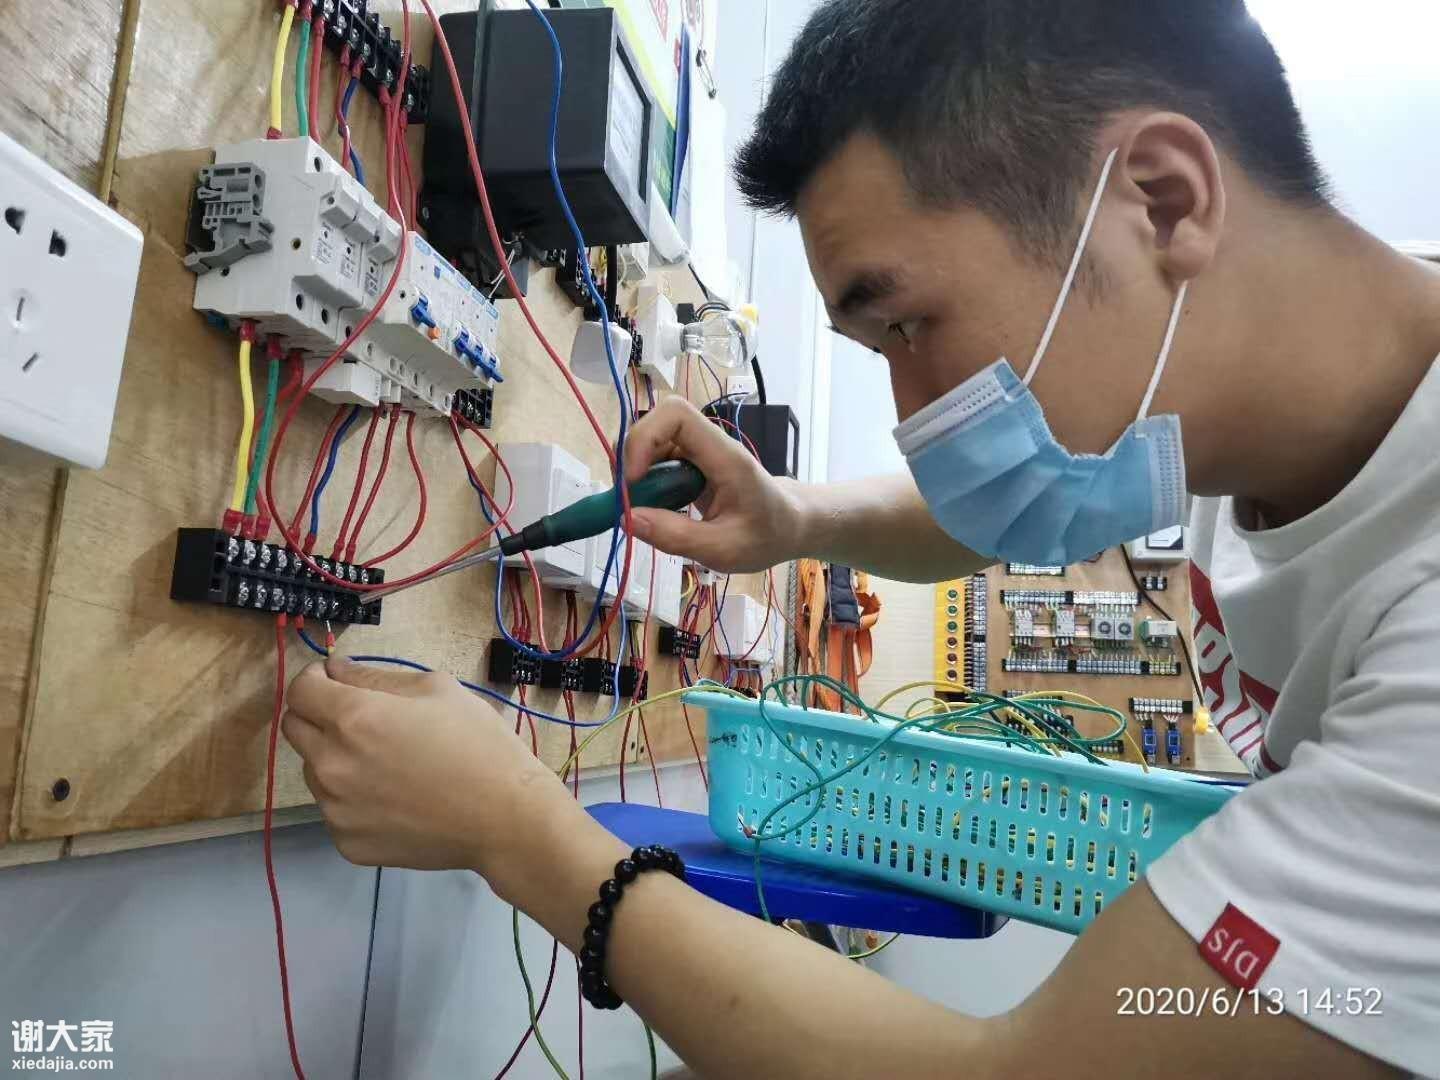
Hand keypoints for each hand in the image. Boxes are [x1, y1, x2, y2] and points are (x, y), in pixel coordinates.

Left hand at [283, 658, 584, 889]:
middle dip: (319, 715)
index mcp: (352, 718)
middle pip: (294, 728)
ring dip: (336, 759)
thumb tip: (335, 670)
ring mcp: (335, 809)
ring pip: (314, 771)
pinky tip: (396, 800)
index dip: (315, 679)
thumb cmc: (477, 743)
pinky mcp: (346, 843)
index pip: (299, 689)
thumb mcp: (436, 689)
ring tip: (387, 766)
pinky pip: (336, 810)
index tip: (336, 682)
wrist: (504, 818)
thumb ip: (375, 676)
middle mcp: (331, 764)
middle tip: (363, 722)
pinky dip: (355, 800)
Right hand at [624, 396, 802, 572]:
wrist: (791, 525)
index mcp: (724, 456)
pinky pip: (657, 461)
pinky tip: (652, 509)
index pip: (677, 415)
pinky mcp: (691, 465)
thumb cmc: (767, 535)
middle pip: (657, 424)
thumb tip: (628, 519)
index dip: (645, 437)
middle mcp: (709, 445)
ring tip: (639, 508)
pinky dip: (645, 482)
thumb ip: (677, 536)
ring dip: (636, 472)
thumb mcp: (724, 549)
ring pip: (652, 443)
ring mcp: (699, 453)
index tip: (635, 479)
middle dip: (633, 457)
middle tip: (629, 499)